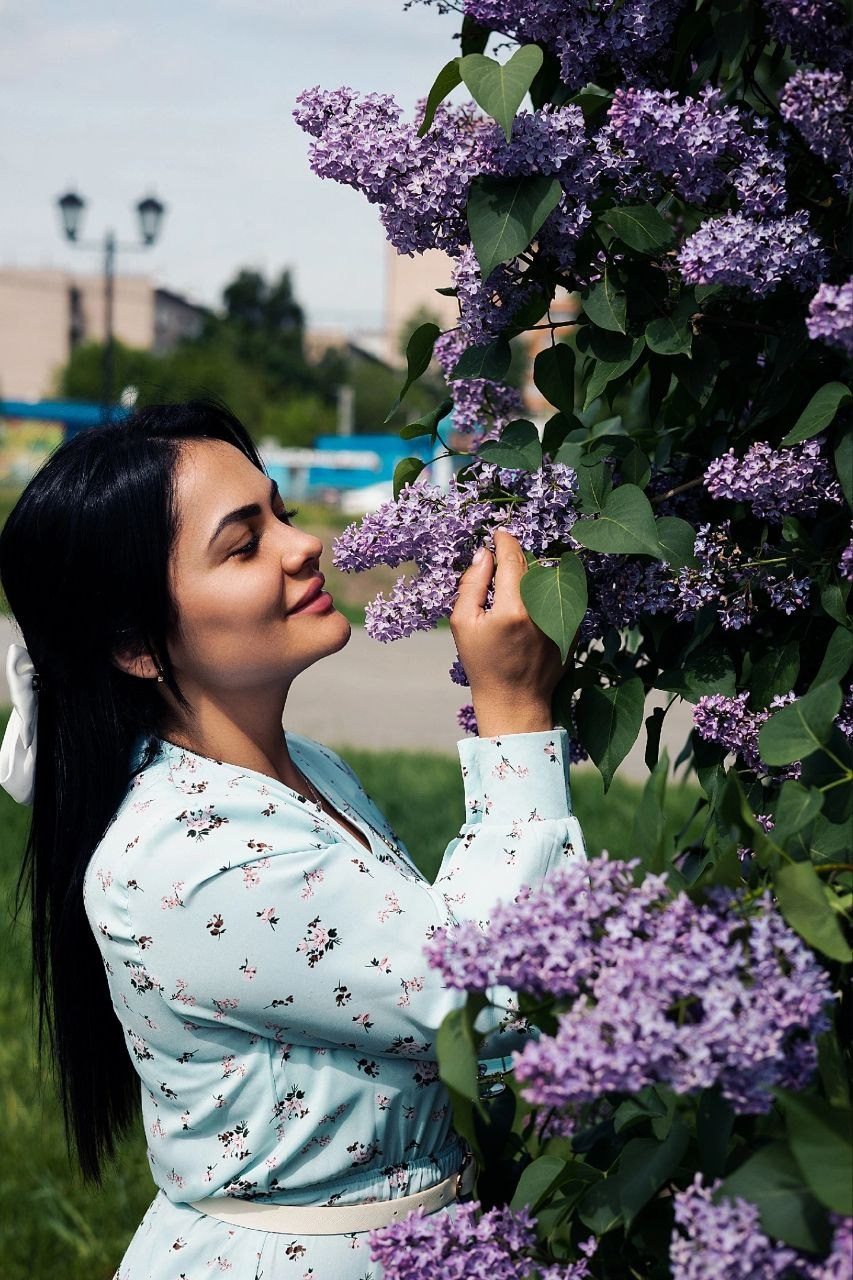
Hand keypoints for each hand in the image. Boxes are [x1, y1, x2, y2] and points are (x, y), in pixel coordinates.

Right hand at [449, 530, 569, 737]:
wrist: (515, 701)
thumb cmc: (483, 664)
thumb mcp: (464, 624)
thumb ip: (471, 584)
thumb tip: (484, 553)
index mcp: (513, 608)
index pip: (512, 557)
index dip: (505, 540)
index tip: (497, 534)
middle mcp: (542, 610)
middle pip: (531, 565)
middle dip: (516, 558)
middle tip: (499, 565)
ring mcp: (561, 618)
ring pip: (547, 579)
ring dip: (531, 576)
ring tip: (512, 594)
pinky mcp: (573, 627)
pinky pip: (559, 597)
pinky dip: (544, 595)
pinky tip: (528, 614)